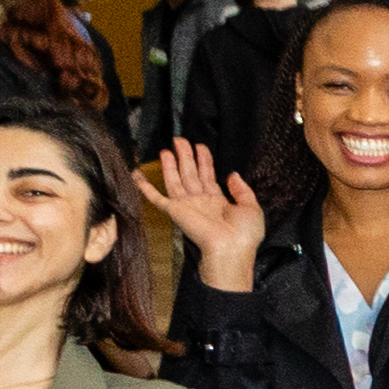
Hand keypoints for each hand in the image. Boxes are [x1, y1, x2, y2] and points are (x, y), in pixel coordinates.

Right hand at [137, 140, 265, 287]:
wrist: (232, 248)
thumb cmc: (244, 233)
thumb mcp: (251, 207)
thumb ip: (242, 189)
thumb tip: (232, 174)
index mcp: (218, 201)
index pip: (207, 175)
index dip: (204, 160)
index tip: (200, 145)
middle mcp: (200, 201)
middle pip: (190, 173)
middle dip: (186, 156)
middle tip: (180, 140)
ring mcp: (186, 205)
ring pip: (175, 180)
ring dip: (170, 165)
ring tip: (167, 148)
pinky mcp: (175, 212)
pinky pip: (157, 198)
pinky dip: (145, 187)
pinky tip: (137, 175)